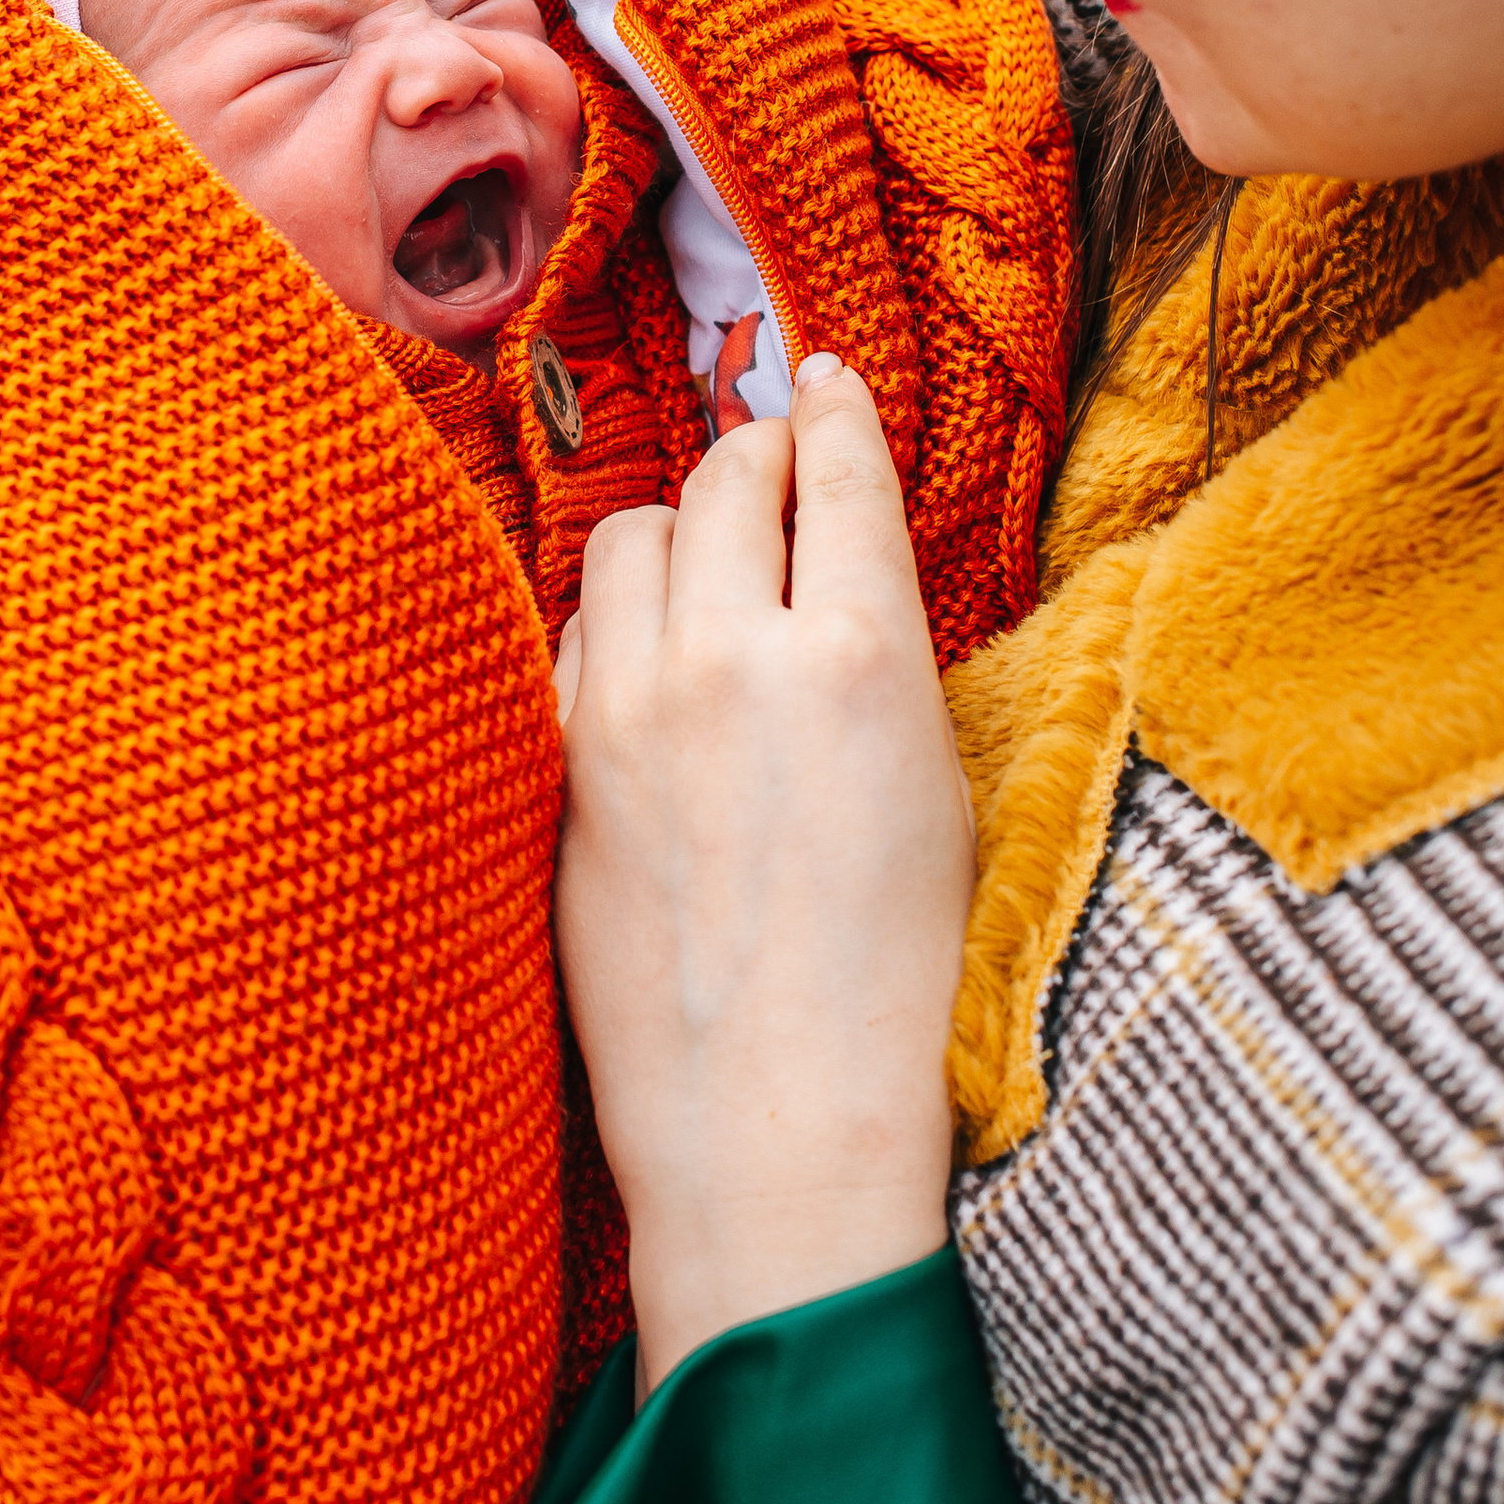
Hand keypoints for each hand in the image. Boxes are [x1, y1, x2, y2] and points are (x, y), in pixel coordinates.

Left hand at [554, 356, 971, 1394]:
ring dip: (677, 524)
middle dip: (757, 456)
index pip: (836, 477)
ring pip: (633, 536)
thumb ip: (884, 659)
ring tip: (710, 553)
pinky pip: (575, 631)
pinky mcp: (564, 768)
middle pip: (724, 482)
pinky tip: (648, 646)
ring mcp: (628, 712)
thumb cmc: (896, 983)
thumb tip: (841, 566)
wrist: (776, 1123)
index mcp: (859, 659)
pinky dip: (616, 614)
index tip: (826, 380)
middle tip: (777, 463)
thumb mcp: (940, 791)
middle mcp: (732, 660)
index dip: (834, 412)